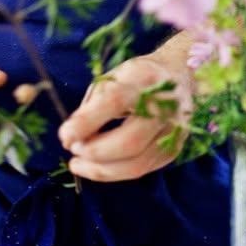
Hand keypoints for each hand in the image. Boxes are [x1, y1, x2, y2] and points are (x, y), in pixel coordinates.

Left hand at [57, 47, 192, 182]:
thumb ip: (93, 103)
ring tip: (78, 164)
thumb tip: (71, 136)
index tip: (64, 136)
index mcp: (144, 78)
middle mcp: (164, 106)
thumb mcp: (114, 76)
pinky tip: (99, 165)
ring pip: (137, 163)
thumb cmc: (137, 76)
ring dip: (102, 170)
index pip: (114, 102)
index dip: (86, 122)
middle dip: (95, 152)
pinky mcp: (175, 149)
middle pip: (130, 141)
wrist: (180, 74)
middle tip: (73, 150)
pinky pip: (143, 169)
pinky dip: (116, 171)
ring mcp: (174, 130)